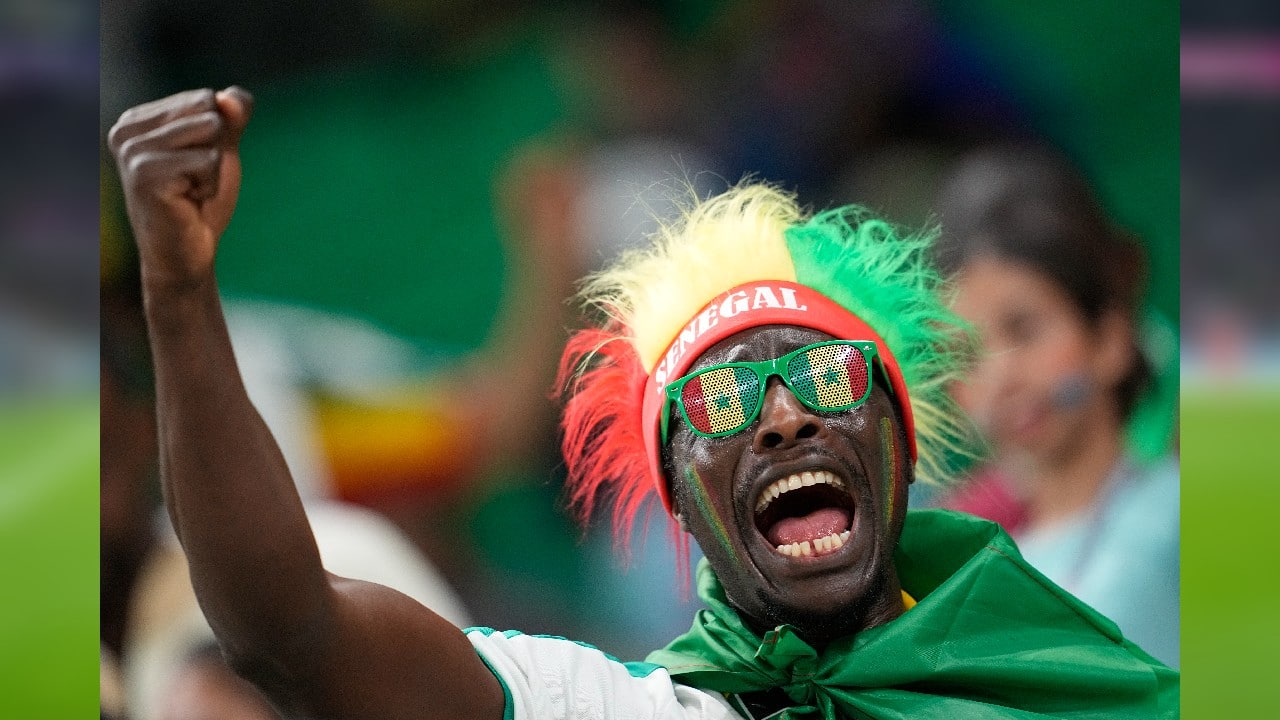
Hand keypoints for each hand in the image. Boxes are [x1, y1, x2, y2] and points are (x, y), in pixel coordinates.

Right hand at [108, 87, 252, 289]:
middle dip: (215, 150)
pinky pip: (208, 161)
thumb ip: (232, 117)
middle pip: (209, 112)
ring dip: (213, 169)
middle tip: (194, 181)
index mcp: (137, 119)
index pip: (206, 99)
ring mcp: (131, 151)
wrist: (188, 254)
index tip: (194, 166)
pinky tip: (188, 201)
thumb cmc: (201, 201)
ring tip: (190, 190)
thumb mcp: (221, 150)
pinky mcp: (145, 174)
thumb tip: (230, 97)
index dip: (217, 136)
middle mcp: (125, 130)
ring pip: (210, 133)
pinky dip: (210, 184)